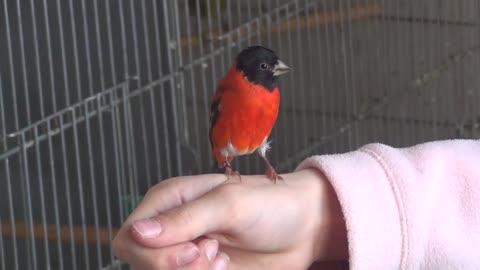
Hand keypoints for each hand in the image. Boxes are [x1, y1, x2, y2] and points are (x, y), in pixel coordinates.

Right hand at [113, 169, 346, 268]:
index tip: (194, 249)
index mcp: (169, 201)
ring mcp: (184, 251)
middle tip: (213, 252)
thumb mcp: (229, 204)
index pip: (130, 237)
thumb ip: (184, 219)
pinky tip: (224, 267)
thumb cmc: (270, 204)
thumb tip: (136, 233)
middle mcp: (171, 227)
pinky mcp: (201, 269)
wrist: (303, 228)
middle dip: (178, 268)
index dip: (154, 254)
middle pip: (143, 264)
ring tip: (221, 259)